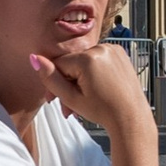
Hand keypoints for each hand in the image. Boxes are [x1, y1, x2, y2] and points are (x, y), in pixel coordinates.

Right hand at [33, 41, 151, 143]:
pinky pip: (98, 59)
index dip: (55, 83)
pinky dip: (94, 72)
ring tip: (84, 99)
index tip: (56, 100)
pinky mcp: (120, 53)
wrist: (131, 118)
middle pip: (72, 63)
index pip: (59, 65)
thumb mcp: (71, 98)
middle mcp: (102, 48)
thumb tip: (34, 58)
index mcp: (88, 58)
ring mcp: (113, 49)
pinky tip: (96, 88)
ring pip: (84, 62)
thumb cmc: (104, 112)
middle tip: (69, 105)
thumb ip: (51, 78)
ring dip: (80, 79)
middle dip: (68, 83)